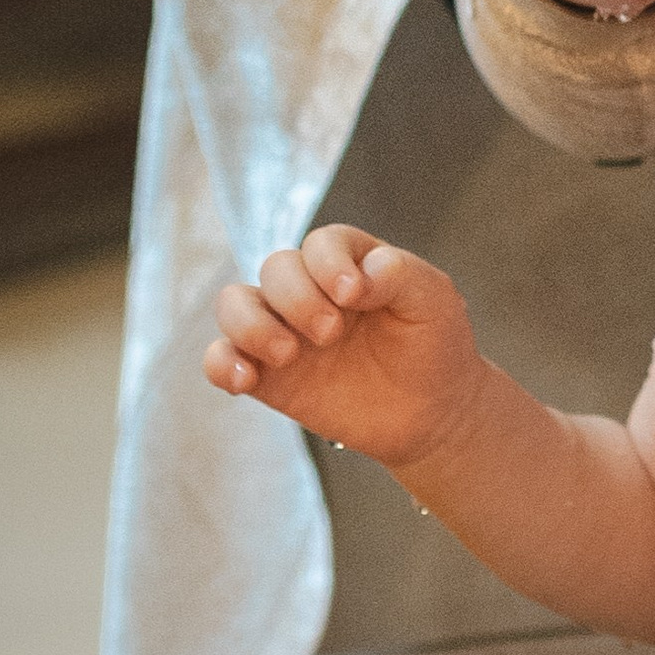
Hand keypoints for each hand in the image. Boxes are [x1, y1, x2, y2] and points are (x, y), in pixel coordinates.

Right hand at [206, 224, 482, 477]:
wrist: (432, 412)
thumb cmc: (434, 343)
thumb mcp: (434, 300)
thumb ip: (399, 274)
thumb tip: (362, 272)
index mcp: (350, 262)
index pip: (322, 242)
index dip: (328, 263)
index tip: (353, 294)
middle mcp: (311, 290)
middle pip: (275, 268)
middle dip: (296, 297)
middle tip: (331, 333)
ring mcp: (285, 331)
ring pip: (235, 304)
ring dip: (251, 324)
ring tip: (287, 354)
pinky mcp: (268, 377)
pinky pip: (221, 358)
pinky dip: (221, 363)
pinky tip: (246, 380)